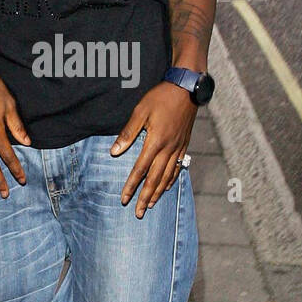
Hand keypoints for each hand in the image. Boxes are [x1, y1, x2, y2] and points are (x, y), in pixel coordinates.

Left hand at [110, 82, 196, 217]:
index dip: (132, 185)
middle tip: (139, 212)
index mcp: (155, 141)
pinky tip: (166, 187)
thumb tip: (114, 151)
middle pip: (155, 179)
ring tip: (151, 205)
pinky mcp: (184, 145)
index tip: (124, 198)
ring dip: (158, 192)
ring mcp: (178, 148)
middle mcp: (168, 148)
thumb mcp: (140, 111)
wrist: (187, 89)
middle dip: (145, 197)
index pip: (140, 169)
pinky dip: (171, 180)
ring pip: (167, 176)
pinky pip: (178, 167)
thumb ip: (128, 133)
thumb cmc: (161, 97)